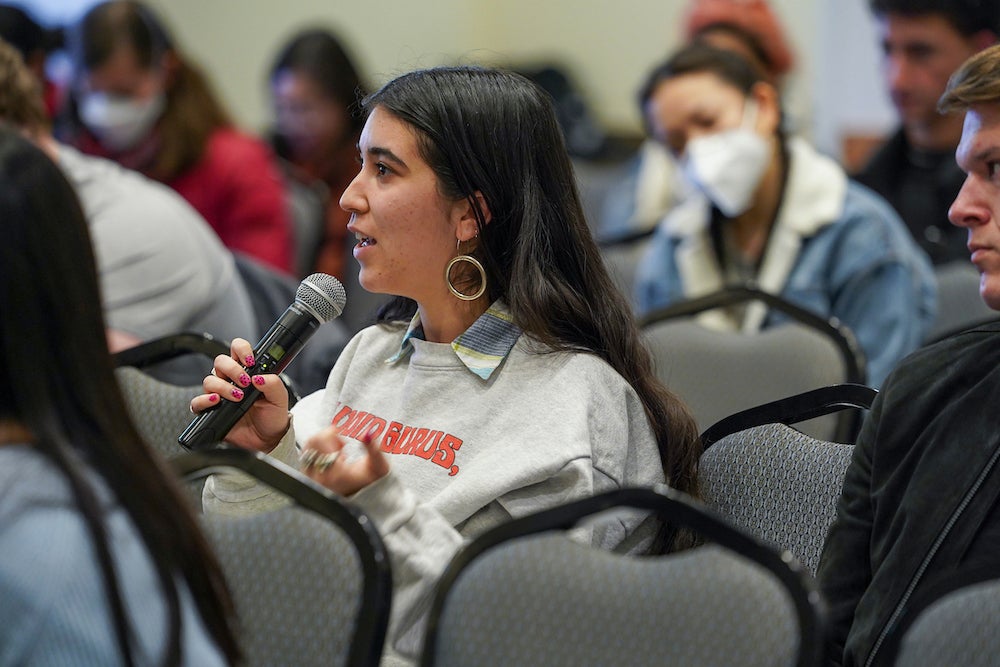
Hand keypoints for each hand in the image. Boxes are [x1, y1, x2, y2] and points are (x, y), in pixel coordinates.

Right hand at [189, 337, 289, 452]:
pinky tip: (216, 401)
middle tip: (245, 382)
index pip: (238, 349)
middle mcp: (231, 380)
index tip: (250, 360)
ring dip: (223, 386)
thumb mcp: (279, 399)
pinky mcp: (211, 411)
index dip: (241, 349)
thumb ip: (273, 384)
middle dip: (233, 369)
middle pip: (220, 362)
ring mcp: (220, 395)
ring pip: (209, 380)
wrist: (266, 441)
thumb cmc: (272, 417)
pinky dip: (204, 400)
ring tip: (238, 397)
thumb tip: (259, 376)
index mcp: (247, 372)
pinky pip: (197, 402)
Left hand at [300, 426, 388, 495]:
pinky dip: (316, 454)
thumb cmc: (371, 485)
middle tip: (340, 446)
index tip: (344, 442)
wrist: (363, 505)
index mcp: (335, 473)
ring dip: (321, 446)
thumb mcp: (378, 467)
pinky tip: (329, 461)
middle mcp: (319, 477)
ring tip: (335, 454)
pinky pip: (305, 458)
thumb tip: (368, 433)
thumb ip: (374, 449)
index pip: (322, 439)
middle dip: (327, 438)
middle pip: (312, 441)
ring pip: (308, 449)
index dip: (334, 434)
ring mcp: (311, 480)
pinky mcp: (308, 481)